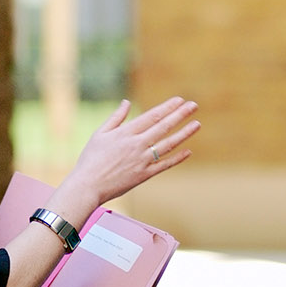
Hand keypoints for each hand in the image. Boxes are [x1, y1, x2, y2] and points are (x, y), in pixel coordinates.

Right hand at [67, 97, 198, 205]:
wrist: (87, 186)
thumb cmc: (90, 159)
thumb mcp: (100, 134)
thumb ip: (116, 118)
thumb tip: (126, 102)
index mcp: (126, 133)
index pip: (152, 116)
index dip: (167, 107)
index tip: (180, 100)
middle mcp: (137, 145)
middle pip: (163, 127)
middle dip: (180, 115)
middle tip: (194, 105)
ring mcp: (142, 160)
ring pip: (168, 144)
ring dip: (184, 134)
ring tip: (197, 124)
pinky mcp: (144, 175)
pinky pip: (164, 165)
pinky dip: (177, 158)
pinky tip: (188, 151)